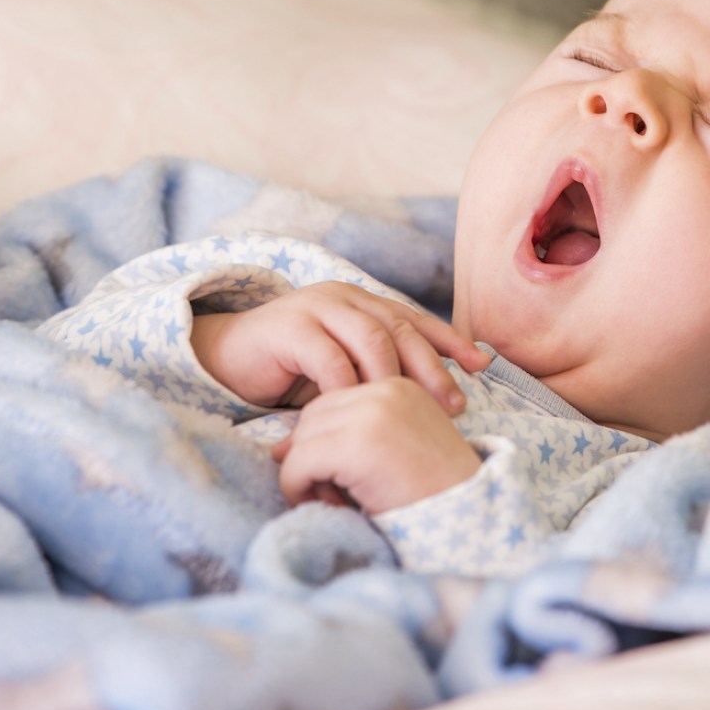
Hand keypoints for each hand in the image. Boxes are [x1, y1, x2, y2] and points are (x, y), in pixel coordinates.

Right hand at [190, 282, 488, 411]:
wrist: (227, 359)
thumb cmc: (291, 369)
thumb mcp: (343, 366)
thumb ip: (377, 368)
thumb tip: (437, 395)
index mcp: (362, 303)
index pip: (414, 319)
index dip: (450, 341)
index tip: (482, 365)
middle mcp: (344, 298)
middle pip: (400, 328)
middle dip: (431, 366)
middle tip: (453, 403)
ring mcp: (316, 307)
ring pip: (370, 338)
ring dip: (394, 377)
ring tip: (409, 409)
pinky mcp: (289, 328)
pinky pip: (329, 357)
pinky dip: (348, 386)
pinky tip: (360, 411)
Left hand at [271, 377, 482, 513]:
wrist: (472, 520)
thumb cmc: (436, 495)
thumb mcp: (397, 450)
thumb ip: (353, 436)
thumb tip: (284, 447)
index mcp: (399, 385)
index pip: (334, 401)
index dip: (327, 442)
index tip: (344, 478)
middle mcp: (384, 389)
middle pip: (313, 416)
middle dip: (311, 456)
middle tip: (337, 493)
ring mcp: (370, 414)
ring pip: (301, 439)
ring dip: (306, 475)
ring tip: (338, 500)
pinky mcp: (355, 445)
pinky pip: (298, 463)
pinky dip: (299, 488)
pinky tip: (331, 506)